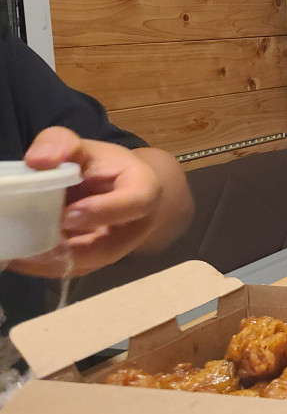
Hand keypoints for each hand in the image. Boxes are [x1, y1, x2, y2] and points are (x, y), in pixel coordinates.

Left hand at [8, 127, 192, 278]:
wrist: (118, 189)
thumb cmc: (103, 165)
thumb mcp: (84, 147)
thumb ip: (61, 144)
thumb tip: (37, 161)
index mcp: (144, 191)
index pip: (135, 204)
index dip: (104, 211)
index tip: (68, 214)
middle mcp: (135, 228)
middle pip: (105, 248)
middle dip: (65, 248)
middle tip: (28, 242)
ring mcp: (115, 250)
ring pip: (83, 264)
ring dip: (49, 261)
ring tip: (15, 251)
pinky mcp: (93, 263)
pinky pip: (69, 269)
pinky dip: (41, 264)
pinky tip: (17, 254)